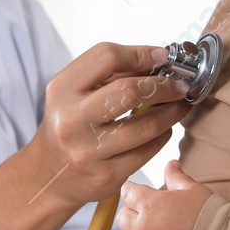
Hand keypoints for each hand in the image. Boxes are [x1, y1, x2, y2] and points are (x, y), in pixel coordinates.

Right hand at [30, 44, 192, 207]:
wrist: (48, 174)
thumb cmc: (68, 125)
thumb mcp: (73, 92)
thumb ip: (108, 74)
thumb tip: (155, 61)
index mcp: (62, 90)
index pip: (107, 58)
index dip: (141, 54)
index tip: (163, 57)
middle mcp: (72, 120)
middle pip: (130, 91)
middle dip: (164, 85)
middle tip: (180, 85)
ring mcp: (89, 151)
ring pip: (146, 126)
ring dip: (172, 112)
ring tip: (181, 104)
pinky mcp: (106, 176)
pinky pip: (147, 151)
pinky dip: (163, 135)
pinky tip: (165, 128)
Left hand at [117, 161, 214, 229]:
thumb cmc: (209, 213)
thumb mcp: (192, 189)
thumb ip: (176, 176)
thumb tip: (171, 163)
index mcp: (149, 205)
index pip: (127, 193)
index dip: (135, 191)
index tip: (142, 194)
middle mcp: (142, 229)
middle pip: (123, 217)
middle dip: (133, 212)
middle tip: (149, 214)